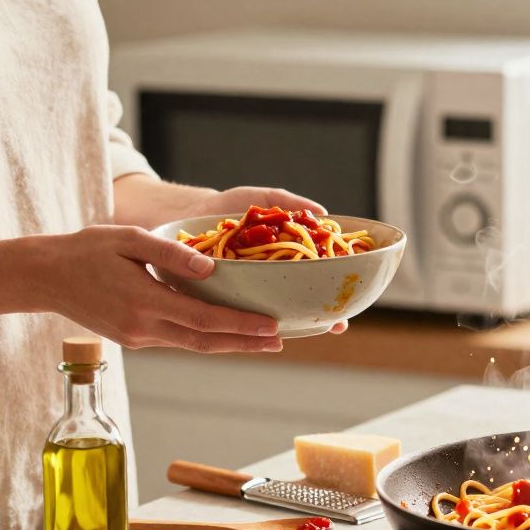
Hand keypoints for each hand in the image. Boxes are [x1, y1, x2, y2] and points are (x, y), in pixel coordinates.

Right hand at [41, 225, 288, 352]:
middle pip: (206, 342)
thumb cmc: (86, 250)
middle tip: (280, 341)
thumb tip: (212, 268)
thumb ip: (171, 253)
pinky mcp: (134, 339)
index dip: (241, 326)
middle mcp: (143, 328)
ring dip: (230, 344)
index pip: (204, 320)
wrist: (43, 277)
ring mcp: (138, 338)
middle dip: (246, 343)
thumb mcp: (128, 239)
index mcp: (144, 302)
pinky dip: (206, 338)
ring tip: (263, 340)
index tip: (272, 326)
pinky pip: (178, 341)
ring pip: (193, 346)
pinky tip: (227, 332)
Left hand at [180, 186, 346, 334]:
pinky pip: (240, 314)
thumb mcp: (259, 199)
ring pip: (273, 314)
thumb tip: (323, 213)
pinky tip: (263, 330)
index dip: (333, 294)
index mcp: (281, 260)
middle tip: (337, 324)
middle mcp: (267, 281)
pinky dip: (251, 323)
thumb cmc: (224, 207)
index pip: (314, 279)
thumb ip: (286, 203)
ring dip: (292, 323)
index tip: (346, 308)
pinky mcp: (220, 300)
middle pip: (300, 301)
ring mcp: (245, 293)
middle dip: (320, 315)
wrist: (183, 215)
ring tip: (309, 329)